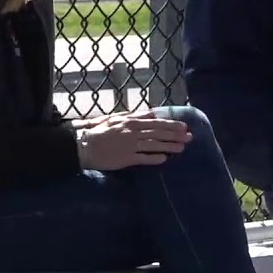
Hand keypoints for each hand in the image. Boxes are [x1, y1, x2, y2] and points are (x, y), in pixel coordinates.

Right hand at [73, 110, 192, 170]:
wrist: (83, 145)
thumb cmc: (98, 131)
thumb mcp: (116, 118)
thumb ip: (135, 115)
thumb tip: (152, 113)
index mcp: (131, 121)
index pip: (156, 122)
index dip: (171, 124)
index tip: (183, 126)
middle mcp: (132, 131)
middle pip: (158, 132)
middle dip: (175, 134)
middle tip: (189, 137)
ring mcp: (130, 145)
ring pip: (154, 144)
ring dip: (169, 146)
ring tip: (182, 147)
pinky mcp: (125, 158)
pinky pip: (143, 157)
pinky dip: (154, 157)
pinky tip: (165, 159)